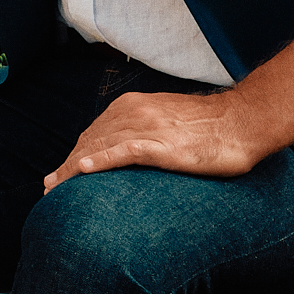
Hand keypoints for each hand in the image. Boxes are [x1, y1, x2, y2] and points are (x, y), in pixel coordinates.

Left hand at [43, 89, 261, 188]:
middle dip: (67, 164)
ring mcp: (148, 127)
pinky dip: (100, 160)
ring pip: (100, 146)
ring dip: (74, 168)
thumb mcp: (168, 121)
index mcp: (134, 106)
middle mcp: (135, 112)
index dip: (74, 154)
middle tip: (49, 187)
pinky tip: (83, 170)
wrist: (243, 120)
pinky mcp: (163, 144)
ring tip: (56, 187)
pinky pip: (124, 151)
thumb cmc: (210, 126)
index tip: (59, 174)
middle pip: (90, 140)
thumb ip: (145, 129)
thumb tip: (127, 148)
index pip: (94, 132)